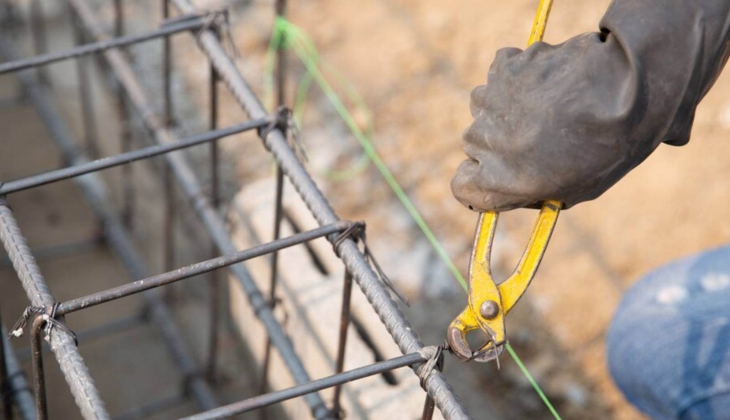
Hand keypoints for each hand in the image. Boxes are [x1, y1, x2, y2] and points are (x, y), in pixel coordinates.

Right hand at [452, 0, 729, 211]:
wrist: (625, 91)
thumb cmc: (606, 150)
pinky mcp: (503, 67)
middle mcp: (482, 142)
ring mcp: (489, 101)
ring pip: (487, 107)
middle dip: (499, 142)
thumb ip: (535, 192)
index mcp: (496, 180)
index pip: (462, 187)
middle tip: (538, 137)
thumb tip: (524, 189)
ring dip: (507, 108)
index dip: (478, 181)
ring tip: (549, 106)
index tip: (494, 176)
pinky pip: (502, 74)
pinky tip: (550, 80)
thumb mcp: (573, 191)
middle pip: (476, 144)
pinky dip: (519, 76)